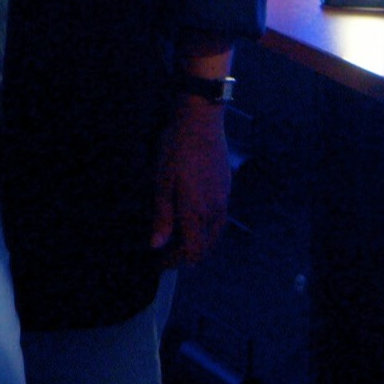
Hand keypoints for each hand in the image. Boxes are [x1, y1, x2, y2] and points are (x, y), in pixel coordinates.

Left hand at [148, 101, 231, 268]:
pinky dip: (206, 229)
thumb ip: (162, 216)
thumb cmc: (177, 149)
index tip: (158, 262)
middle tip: (165, 254)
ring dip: (198, 243)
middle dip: (186, 256)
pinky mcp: (226, 187)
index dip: (174, 262)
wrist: (202, 120)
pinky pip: (219, 219)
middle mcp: (214, 211)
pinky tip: (194, 219)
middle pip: (205, 248)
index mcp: (197, 212)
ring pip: (215, 234)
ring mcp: (223, 199)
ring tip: (179, 240)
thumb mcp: (162, 182)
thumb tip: (157, 245)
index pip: (191, 252)